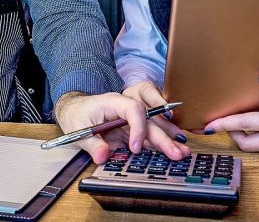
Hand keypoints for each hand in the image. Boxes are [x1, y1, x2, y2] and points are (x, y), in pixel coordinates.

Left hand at [54, 91, 189, 163]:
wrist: (76, 111)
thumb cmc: (77, 116)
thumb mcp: (78, 129)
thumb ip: (92, 144)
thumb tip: (103, 156)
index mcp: (114, 102)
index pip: (133, 109)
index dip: (138, 128)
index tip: (135, 148)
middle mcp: (127, 109)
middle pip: (149, 120)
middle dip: (163, 137)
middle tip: (176, 151)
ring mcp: (131, 119)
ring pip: (153, 128)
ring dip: (168, 140)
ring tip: (182, 152)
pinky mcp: (132, 129)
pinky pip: (148, 136)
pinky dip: (160, 144)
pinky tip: (173, 150)